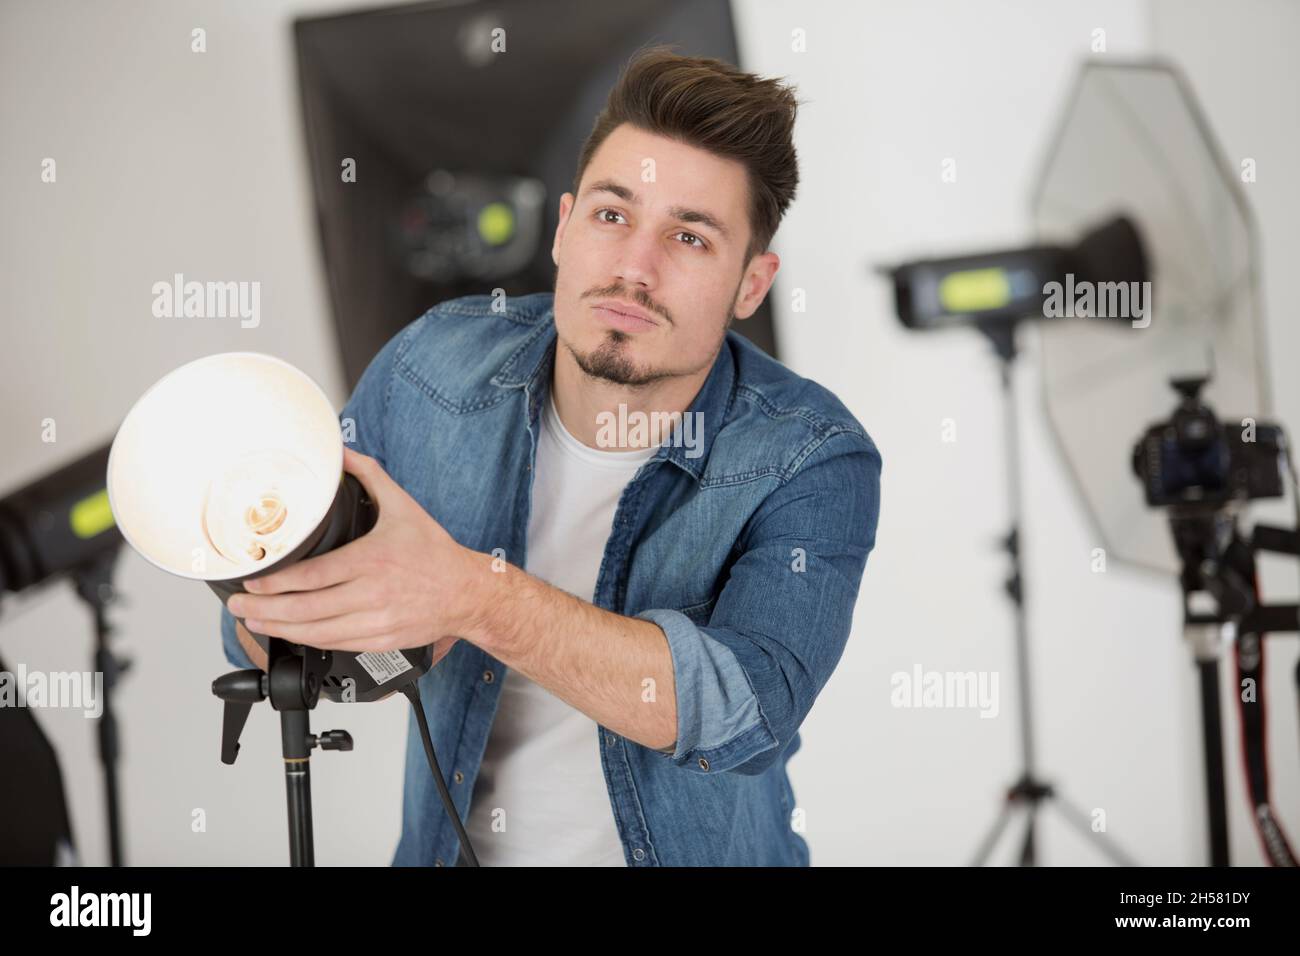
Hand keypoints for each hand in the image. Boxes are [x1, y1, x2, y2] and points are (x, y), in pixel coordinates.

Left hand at [225, 447, 483, 656]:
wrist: (467, 593)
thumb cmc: (435, 552)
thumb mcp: (403, 506)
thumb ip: (369, 475)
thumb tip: (342, 451)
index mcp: (373, 559)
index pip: (313, 576)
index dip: (276, 582)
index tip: (252, 579)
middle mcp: (372, 594)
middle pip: (306, 609)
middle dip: (265, 609)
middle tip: (239, 604)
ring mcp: (376, 621)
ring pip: (317, 632)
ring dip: (280, 629)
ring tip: (253, 621)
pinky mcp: (380, 640)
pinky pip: (335, 645)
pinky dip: (308, 641)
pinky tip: (290, 634)